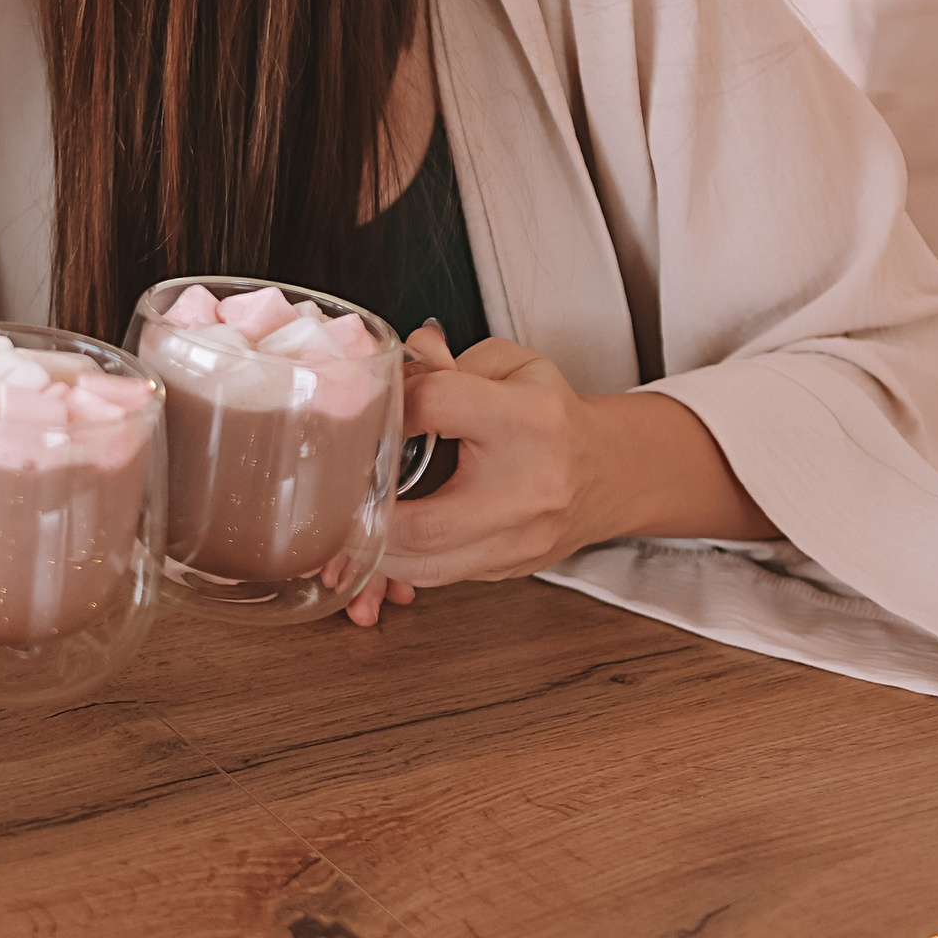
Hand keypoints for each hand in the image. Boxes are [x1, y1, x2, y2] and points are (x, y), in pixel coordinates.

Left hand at [342, 323, 612, 625]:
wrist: (608, 470)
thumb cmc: (551, 414)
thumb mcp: (510, 365)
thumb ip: (446, 359)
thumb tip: (395, 361)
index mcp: (526, 420)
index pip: (435, 407)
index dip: (387, 404)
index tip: (361, 406)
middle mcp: (527, 488)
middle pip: (425, 522)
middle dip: (364, 511)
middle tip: (328, 494)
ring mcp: (520, 540)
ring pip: (427, 566)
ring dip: (373, 549)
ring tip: (339, 526)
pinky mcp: (509, 568)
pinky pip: (440, 579)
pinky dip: (398, 566)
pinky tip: (372, 546)